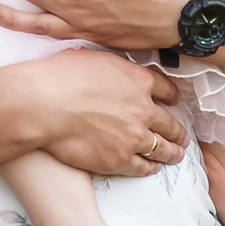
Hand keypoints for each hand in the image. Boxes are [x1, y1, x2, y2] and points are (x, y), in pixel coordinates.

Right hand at [3, 48, 186, 176]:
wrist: (43, 104)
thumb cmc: (60, 76)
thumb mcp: (94, 58)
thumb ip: (115, 68)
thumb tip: (117, 72)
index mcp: (138, 80)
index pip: (167, 90)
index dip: (172, 97)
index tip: (174, 102)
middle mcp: (143, 109)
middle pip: (170, 123)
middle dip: (178, 130)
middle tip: (182, 136)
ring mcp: (133, 137)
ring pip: (163, 148)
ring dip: (172, 152)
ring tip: (176, 155)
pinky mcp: (119, 159)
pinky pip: (143, 166)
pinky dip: (150, 167)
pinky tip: (152, 167)